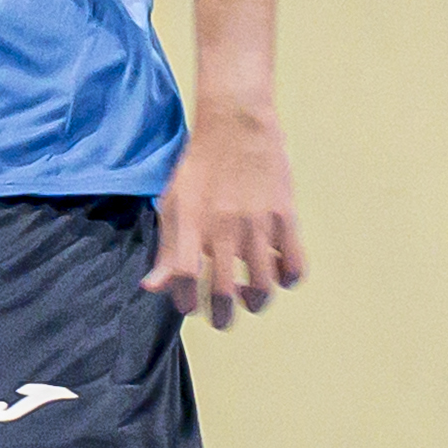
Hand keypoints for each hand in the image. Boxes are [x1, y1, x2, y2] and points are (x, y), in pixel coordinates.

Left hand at [146, 103, 305, 329]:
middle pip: (225, 292)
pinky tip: (278, 274)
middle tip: (223, 321)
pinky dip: (287, 279)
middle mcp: (223, 229)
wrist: (236, 126)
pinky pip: (294, 265)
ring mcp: (257, 225)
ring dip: (255, 301)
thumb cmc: (200, 166)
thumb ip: (166, 249)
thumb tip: (153, 288)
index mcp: (191, 224)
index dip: (185, 300)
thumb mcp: (173, 203)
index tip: (190, 305)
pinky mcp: (285, 218)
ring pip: (262, 286)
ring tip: (251, 299)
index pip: (184, 278)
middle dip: (223, 316)